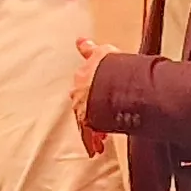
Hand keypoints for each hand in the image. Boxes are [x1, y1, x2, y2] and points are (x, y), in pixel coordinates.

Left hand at [71, 38, 113, 155]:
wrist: (111, 81)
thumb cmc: (109, 66)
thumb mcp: (101, 52)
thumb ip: (89, 49)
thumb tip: (80, 40)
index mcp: (81, 80)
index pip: (81, 88)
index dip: (86, 95)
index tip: (88, 101)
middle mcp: (79, 96)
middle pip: (83, 108)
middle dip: (91, 116)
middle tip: (99, 124)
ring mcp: (84, 110)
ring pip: (86, 124)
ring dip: (92, 132)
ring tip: (99, 142)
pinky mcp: (90, 123)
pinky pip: (89, 135)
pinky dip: (92, 142)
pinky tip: (96, 150)